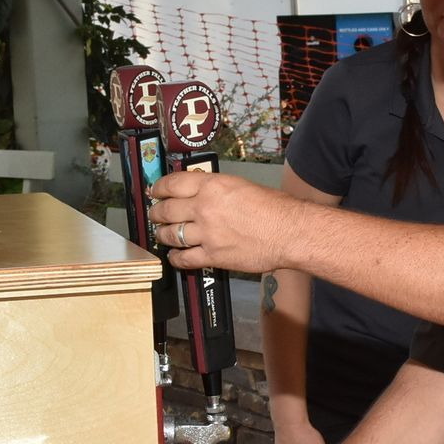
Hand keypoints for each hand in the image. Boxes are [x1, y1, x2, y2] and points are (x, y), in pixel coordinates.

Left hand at [147, 169, 298, 273]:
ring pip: (170, 235)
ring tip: (162, 234)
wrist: (290, 232)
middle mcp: (205, 208)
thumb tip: (200, 193)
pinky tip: (175, 256)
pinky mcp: (213, 256)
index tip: (154, 191)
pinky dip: (175, 258)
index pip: (172, 184)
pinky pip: (183, 258)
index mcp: (212, 186)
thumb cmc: (275, 209)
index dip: (158, 188)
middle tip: (155, 214)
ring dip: (162, 235)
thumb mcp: (241, 186)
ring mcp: (206, 234)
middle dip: (156, 213)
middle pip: (166, 210)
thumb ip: (216, 190)